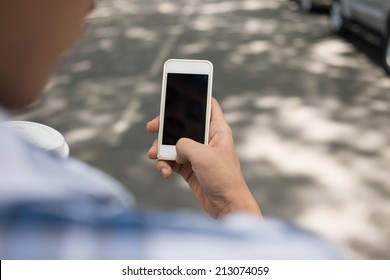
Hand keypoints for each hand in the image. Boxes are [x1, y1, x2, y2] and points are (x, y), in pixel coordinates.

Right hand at [147, 98, 261, 218]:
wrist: (226, 205)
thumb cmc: (223, 177)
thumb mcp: (203, 156)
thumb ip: (184, 144)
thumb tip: (174, 148)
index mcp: (217, 130)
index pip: (208, 105)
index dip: (196, 97)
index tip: (179, 94)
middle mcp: (206, 139)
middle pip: (182, 124)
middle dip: (165, 127)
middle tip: (152, 127)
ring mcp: (197, 154)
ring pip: (173, 144)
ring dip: (160, 149)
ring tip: (153, 155)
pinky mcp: (189, 167)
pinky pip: (171, 160)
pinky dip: (165, 165)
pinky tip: (165, 172)